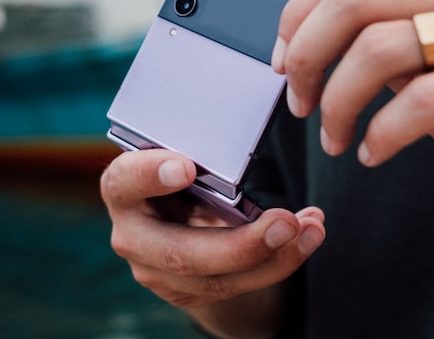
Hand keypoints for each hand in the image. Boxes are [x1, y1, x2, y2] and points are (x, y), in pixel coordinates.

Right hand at [100, 147, 324, 308]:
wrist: (179, 213)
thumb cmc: (183, 169)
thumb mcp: (183, 154)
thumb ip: (198, 153)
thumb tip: (238, 140)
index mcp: (122, 187)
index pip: (125, 182)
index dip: (151, 175)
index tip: (187, 167)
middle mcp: (132, 235)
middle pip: (181, 254)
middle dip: (240, 245)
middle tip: (285, 222)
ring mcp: (156, 271)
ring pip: (216, 281)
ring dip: (274, 257)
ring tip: (311, 229)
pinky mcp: (185, 292)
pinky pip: (236, 287)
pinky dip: (279, 262)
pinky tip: (308, 237)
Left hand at [272, 0, 433, 232]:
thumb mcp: (425, 71)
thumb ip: (378, 46)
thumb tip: (297, 43)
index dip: (298, 12)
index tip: (281, 62)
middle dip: (307, 56)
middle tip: (299, 104)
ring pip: (381, 46)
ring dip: (339, 102)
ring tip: (337, 140)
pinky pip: (426, 99)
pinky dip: (384, 133)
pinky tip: (375, 155)